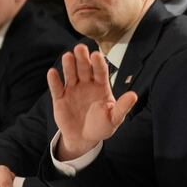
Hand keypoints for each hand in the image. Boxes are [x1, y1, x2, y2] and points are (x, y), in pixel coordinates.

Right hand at [47, 44, 137, 159]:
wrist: (84, 139)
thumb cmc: (102, 126)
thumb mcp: (114, 118)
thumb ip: (122, 107)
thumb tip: (134, 95)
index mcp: (100, 86)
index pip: (100, 71)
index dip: (98, 63)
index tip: (96, 55)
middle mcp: (86, 84)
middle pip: (84, 68)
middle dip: (82, 59)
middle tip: (80, 48)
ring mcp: (72, 89)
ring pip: (70, 74)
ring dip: (69, 65)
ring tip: (68, 56)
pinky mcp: (60, 98)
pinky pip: (57, 88)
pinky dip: (54, 80)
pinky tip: (52, 73)